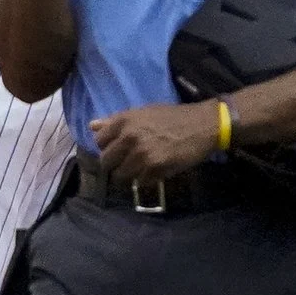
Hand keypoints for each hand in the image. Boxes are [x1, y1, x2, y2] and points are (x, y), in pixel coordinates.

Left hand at [90, 101, 219, 181]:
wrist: (204, 125)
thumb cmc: (173, 117)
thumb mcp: (142, 112)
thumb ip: (115, 121)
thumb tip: (92, 126)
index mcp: (123, 121)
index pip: (99, 142)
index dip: (107, 147)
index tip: (117, 150)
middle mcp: (128, 137)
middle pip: (106, 162)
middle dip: (115, 165)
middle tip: (127, 164)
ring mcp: (141, 154)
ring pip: (121, 175)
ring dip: (130, 175)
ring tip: (141, 169)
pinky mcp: (155, 167)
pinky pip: (141, 181)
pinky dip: (146, 179)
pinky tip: (155, 171)